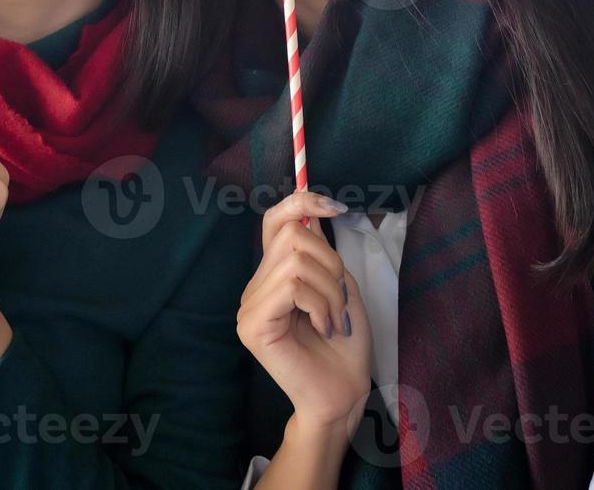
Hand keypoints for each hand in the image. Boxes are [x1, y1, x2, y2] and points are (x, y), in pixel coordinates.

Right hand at [237, 191, 372, 431]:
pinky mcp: (252, 325)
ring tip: (335, 320)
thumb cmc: (344, 344)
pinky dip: (319, 304)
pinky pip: (291, 287)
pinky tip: (323, 327)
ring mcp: (249, 306)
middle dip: (330, 262)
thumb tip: (310, 209)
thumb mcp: (339, 285)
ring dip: (330, 290)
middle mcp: (255, 286)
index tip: (335, 206)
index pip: (274, 221)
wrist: (343, 393)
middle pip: (292, 235)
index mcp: (274, 275)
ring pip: (295, 261)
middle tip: (341, 301)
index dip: (301, 201)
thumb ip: (321, 251)